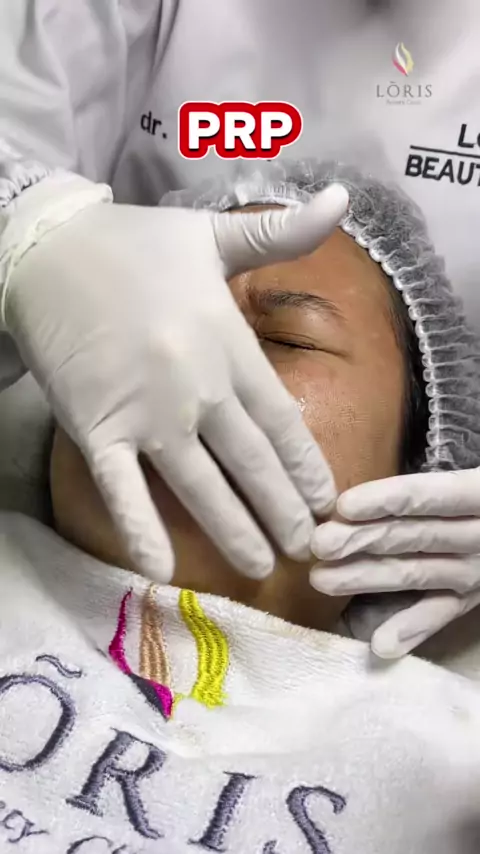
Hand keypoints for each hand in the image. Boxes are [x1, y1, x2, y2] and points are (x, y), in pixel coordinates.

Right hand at [5, 187, 347, 581]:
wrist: (48, 249)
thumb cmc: (135, 245)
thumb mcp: (213, 235)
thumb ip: (280, 234)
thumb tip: (342, 199)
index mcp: (229, 343)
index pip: (282, 419)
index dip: (308, 466)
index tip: (327, 502)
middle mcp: (196, 386)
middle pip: (252, 463)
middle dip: (282, 511)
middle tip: (306, 550)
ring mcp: (145, 412)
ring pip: (199, 485)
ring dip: (232, 530)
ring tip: (259, 567)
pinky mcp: (96, 427)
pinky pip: (121, 488)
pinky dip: (140, 528)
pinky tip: (162, 567)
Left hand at [310, 469, 479, 657]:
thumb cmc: (479, 488)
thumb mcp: (474, 472)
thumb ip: (439, 473)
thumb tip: (379, 458)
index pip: (431, 496)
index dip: (388, 500)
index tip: (343, 506)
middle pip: (413, 536)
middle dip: (361, 540)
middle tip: (316, 543)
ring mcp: (476, 572)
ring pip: (415, 573)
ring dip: (367, 579)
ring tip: (322, 581)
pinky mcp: (470, 598)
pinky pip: (440, 616)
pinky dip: (410, 630)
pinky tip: (377, 646)